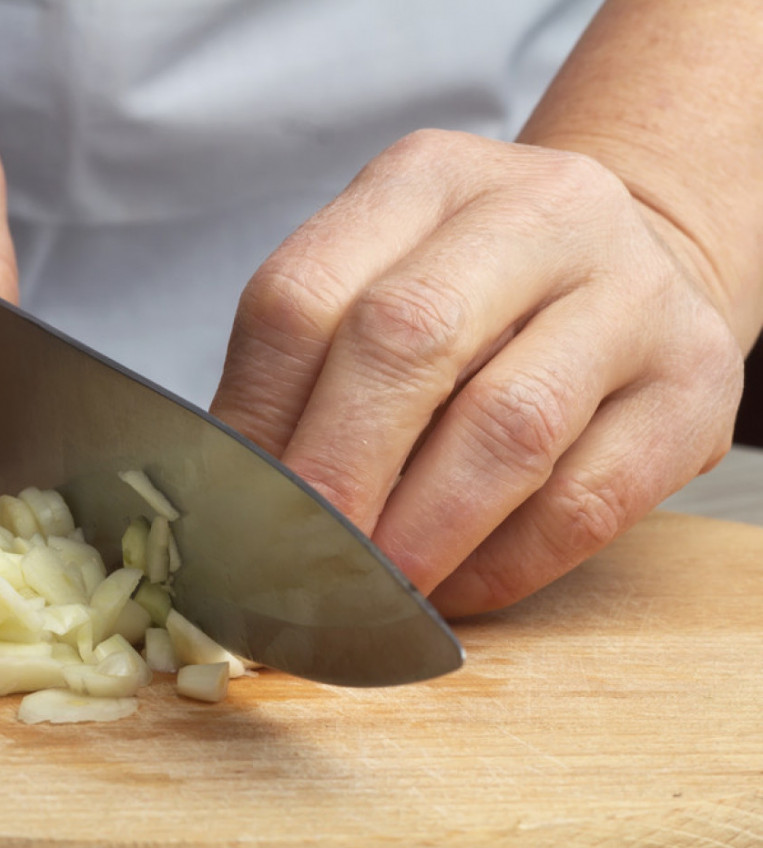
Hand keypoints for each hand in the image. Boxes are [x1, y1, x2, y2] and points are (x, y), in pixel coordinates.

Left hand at [211, 129, 742, 616]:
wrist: (636, 264)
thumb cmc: (480, 296)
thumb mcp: (385, 281)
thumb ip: (310, 367)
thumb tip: (235, 498)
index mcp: (424, 179)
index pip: (303, 294)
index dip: (256, 418)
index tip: (231, 508)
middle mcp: (537, 211)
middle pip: (404, 341)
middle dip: (336, 473)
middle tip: (295, 559)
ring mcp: (631, 291)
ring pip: (507, 427)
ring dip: (421, 531)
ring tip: (372, 589)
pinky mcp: (695, 383)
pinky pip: (587, 500)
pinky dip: (503, 563)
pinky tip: (457, 587)